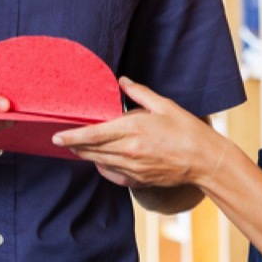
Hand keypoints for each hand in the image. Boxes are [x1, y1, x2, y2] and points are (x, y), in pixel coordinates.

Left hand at [53, 78, 228, 187]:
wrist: (205, 161)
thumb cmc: (188, 130)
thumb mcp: (165, 105)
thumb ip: (140, 94)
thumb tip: (122, 81)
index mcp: (134, 129)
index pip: (93, 134)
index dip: (72, 136)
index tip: (56, 135)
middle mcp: (129, 151)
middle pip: (91, 150)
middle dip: (74, 145)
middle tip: (62, 139)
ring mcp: (134, 168)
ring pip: (99, 163)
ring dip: (86, 156)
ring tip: (77, 148)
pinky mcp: (139, 180)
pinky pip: (113, 175)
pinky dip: (103, 168)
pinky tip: (101, 161)